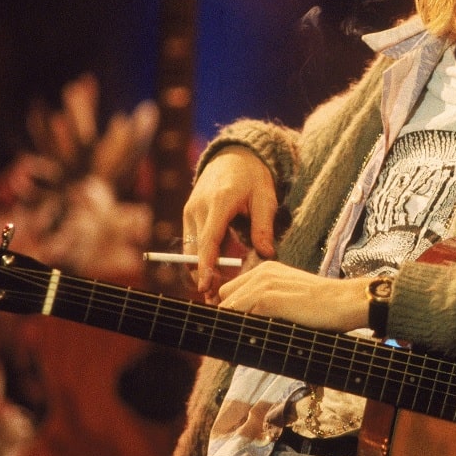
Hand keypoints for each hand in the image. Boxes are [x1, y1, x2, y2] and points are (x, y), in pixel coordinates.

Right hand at [183, 146, 278, 298]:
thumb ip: (264, 227)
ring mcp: (190, 210)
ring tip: (213, 291)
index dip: (206, 266)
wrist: (234, 155)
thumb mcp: (266, 198)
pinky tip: (212, 273)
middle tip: (213, 300)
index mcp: (220, 202)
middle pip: (196, 249)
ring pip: (191, 248)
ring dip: (200, 269)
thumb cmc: (253, 177)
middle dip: (203, 276)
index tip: (205, 286)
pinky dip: (199, 258)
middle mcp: (199, 207)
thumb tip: (267, 254)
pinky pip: (191, 241)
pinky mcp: (188, 214)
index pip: (209, 240)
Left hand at [217, 261, 369, 330]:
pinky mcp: (270, 299)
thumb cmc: (324, 305)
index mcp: (267, 270)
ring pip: (229, 309)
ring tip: (246, 347)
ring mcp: (264, 285)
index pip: (232, 291)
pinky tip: (255, 343)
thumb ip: (269, 303)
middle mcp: (262, 273)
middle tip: (243, 338)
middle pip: (225, 299)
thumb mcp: (291, 296)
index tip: (238, 330)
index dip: (233, 312)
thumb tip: (248, 325)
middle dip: (231, 319)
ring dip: (236, 329)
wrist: (346, 302)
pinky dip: (244, 333)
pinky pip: (241, 316)